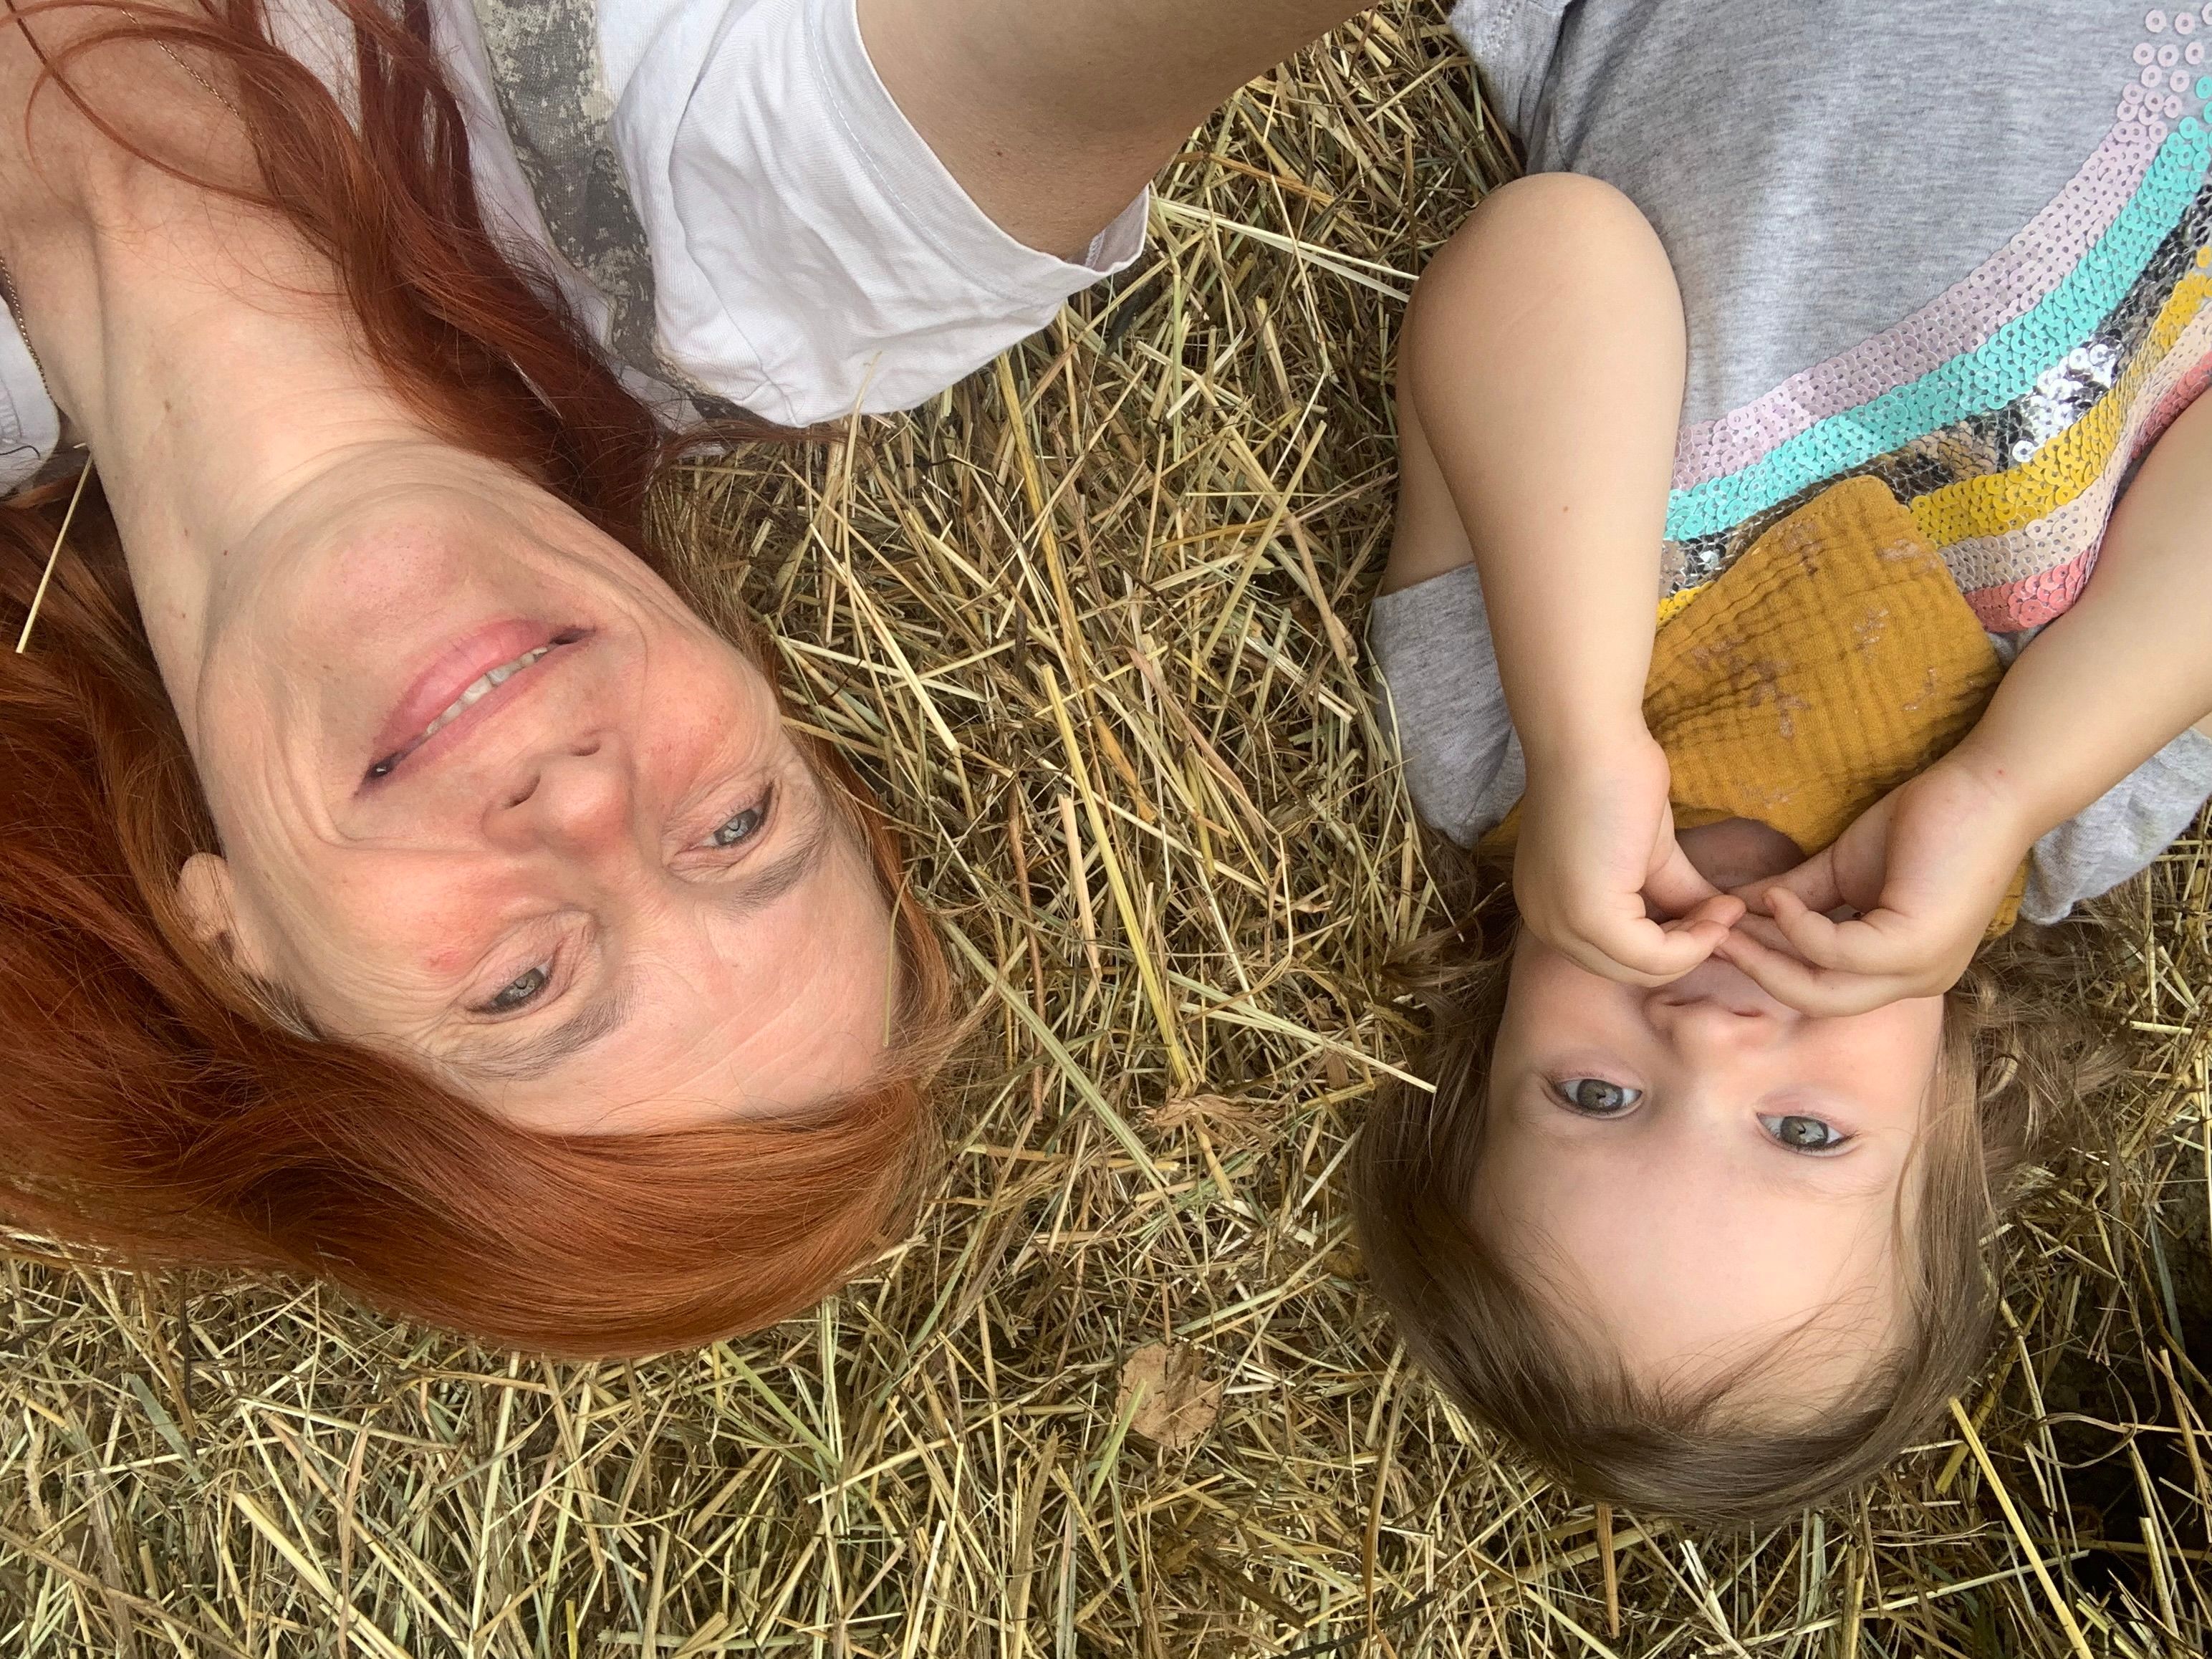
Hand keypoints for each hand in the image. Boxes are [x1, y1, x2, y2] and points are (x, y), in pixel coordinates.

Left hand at [1514, 731, 1744, 984]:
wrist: (1592, 738)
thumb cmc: (1613, 778)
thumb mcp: (1650, 855)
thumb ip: (1675, 895)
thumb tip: (1719, 923)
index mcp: (1550, 908)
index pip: (1615, 955)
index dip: (1672, 943)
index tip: (1716, 914)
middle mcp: (1546, 923)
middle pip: (1628, 970)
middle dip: (1686, 949)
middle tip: (1727, 915)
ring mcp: (1562, 924)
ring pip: (1642, 969)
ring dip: (1696, 944)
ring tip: (1727, 909)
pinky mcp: (1589, 917)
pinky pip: (1652, 957)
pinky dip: (1695, 941)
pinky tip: (1722, 908)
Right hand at [1713, 757, 2033, 1014]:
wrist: (1989, 785)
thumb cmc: (1928, 822)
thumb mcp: (1845, 870)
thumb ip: (1798, 897)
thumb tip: (1740, 907)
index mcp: (1902, 970)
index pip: (1821, 987)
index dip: (1766, 964)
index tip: (1720, 934)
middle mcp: (1916, 981)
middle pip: (1816, 1001)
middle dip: (1757, 970)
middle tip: (1710, 936)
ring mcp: (1920, 969)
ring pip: (1824, 990)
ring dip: (1768, 955)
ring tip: (1731, 919)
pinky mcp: (1916, 945)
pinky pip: (1837, 953)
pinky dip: (1799, 929)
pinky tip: (1777, 898)